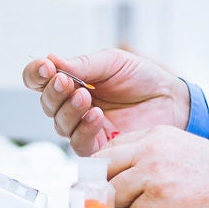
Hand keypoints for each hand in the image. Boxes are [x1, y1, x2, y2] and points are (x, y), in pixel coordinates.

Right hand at [21, 49, 187, 155]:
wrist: (172, 100)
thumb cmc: (143, 79)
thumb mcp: (113, 62)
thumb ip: (84, 64)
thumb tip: (53, 60)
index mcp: (73, 81)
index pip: (41, 79)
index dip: (36, 74)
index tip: (44, 67)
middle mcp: (74, 106)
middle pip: (47, 103)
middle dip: (53, 91)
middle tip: (64, 81)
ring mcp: (84, 127)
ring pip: (60, 123)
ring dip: (68, 109)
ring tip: (85, 96)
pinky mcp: (98, 147)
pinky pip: (79, 143)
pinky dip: (84, 128)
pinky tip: (96, 116)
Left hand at [98, 125, 208, 207]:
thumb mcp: (180, 150)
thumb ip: (151, 157)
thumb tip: (122, 179)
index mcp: (154, 135)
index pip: (109, 150)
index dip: (103, 173)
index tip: (106, 188)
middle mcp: (150, 150)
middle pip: (104, 172)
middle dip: (107, 194)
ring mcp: (154, 172)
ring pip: (116, 197)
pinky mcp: (162, 197)